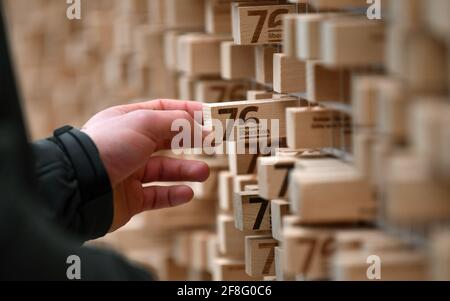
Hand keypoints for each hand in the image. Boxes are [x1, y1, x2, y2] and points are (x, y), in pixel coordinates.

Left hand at [81, 99, 209, 231]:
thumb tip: (204, 129)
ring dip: (186, 171)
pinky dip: (173, 195)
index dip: (187, 112)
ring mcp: (129, 172)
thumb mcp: (144, 123)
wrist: (80, 186)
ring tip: (204, 172)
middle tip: (213, 144)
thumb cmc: (107, 147)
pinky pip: (157, 195)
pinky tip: (187, 193)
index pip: (163, 111)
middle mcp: (129, 145)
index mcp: (128, 120)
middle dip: (191, 141)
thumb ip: (177, 124)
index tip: (210, 116)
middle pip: (167, 141)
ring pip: (165, 170)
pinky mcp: (130, 198)